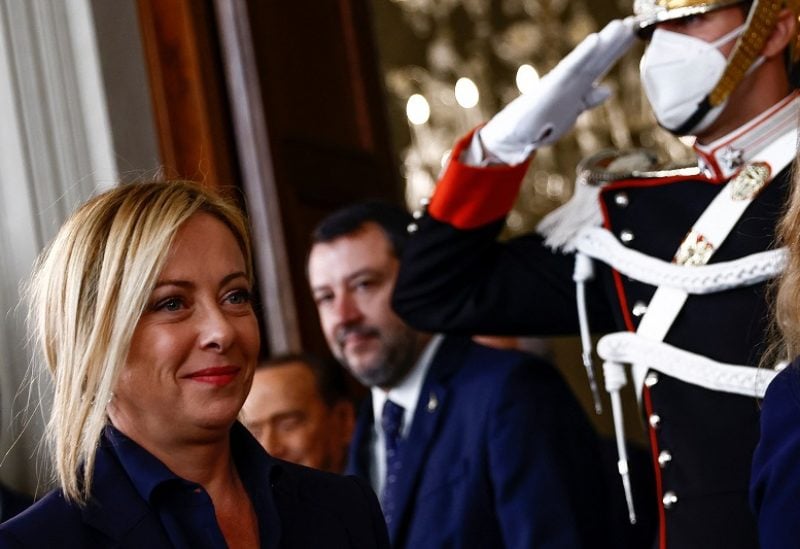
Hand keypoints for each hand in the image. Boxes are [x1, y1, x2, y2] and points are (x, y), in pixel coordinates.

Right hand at [478, 18, 636, 164]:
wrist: (515, 136)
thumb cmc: (539, 124)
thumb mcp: (570, 112)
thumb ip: (588, 100)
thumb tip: (607, 89)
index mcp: (577, 87)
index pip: (600, 65)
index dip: (616, 49)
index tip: (632, 33)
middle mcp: (571, 82)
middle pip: (598, 59)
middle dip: (615, 42)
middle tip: (632, 22)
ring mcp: (562, 83)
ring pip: (588, 60)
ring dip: (605, 42)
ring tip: (621, 25)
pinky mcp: (552, 86)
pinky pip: (570, 68)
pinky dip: (583, 54)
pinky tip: (595, 40)